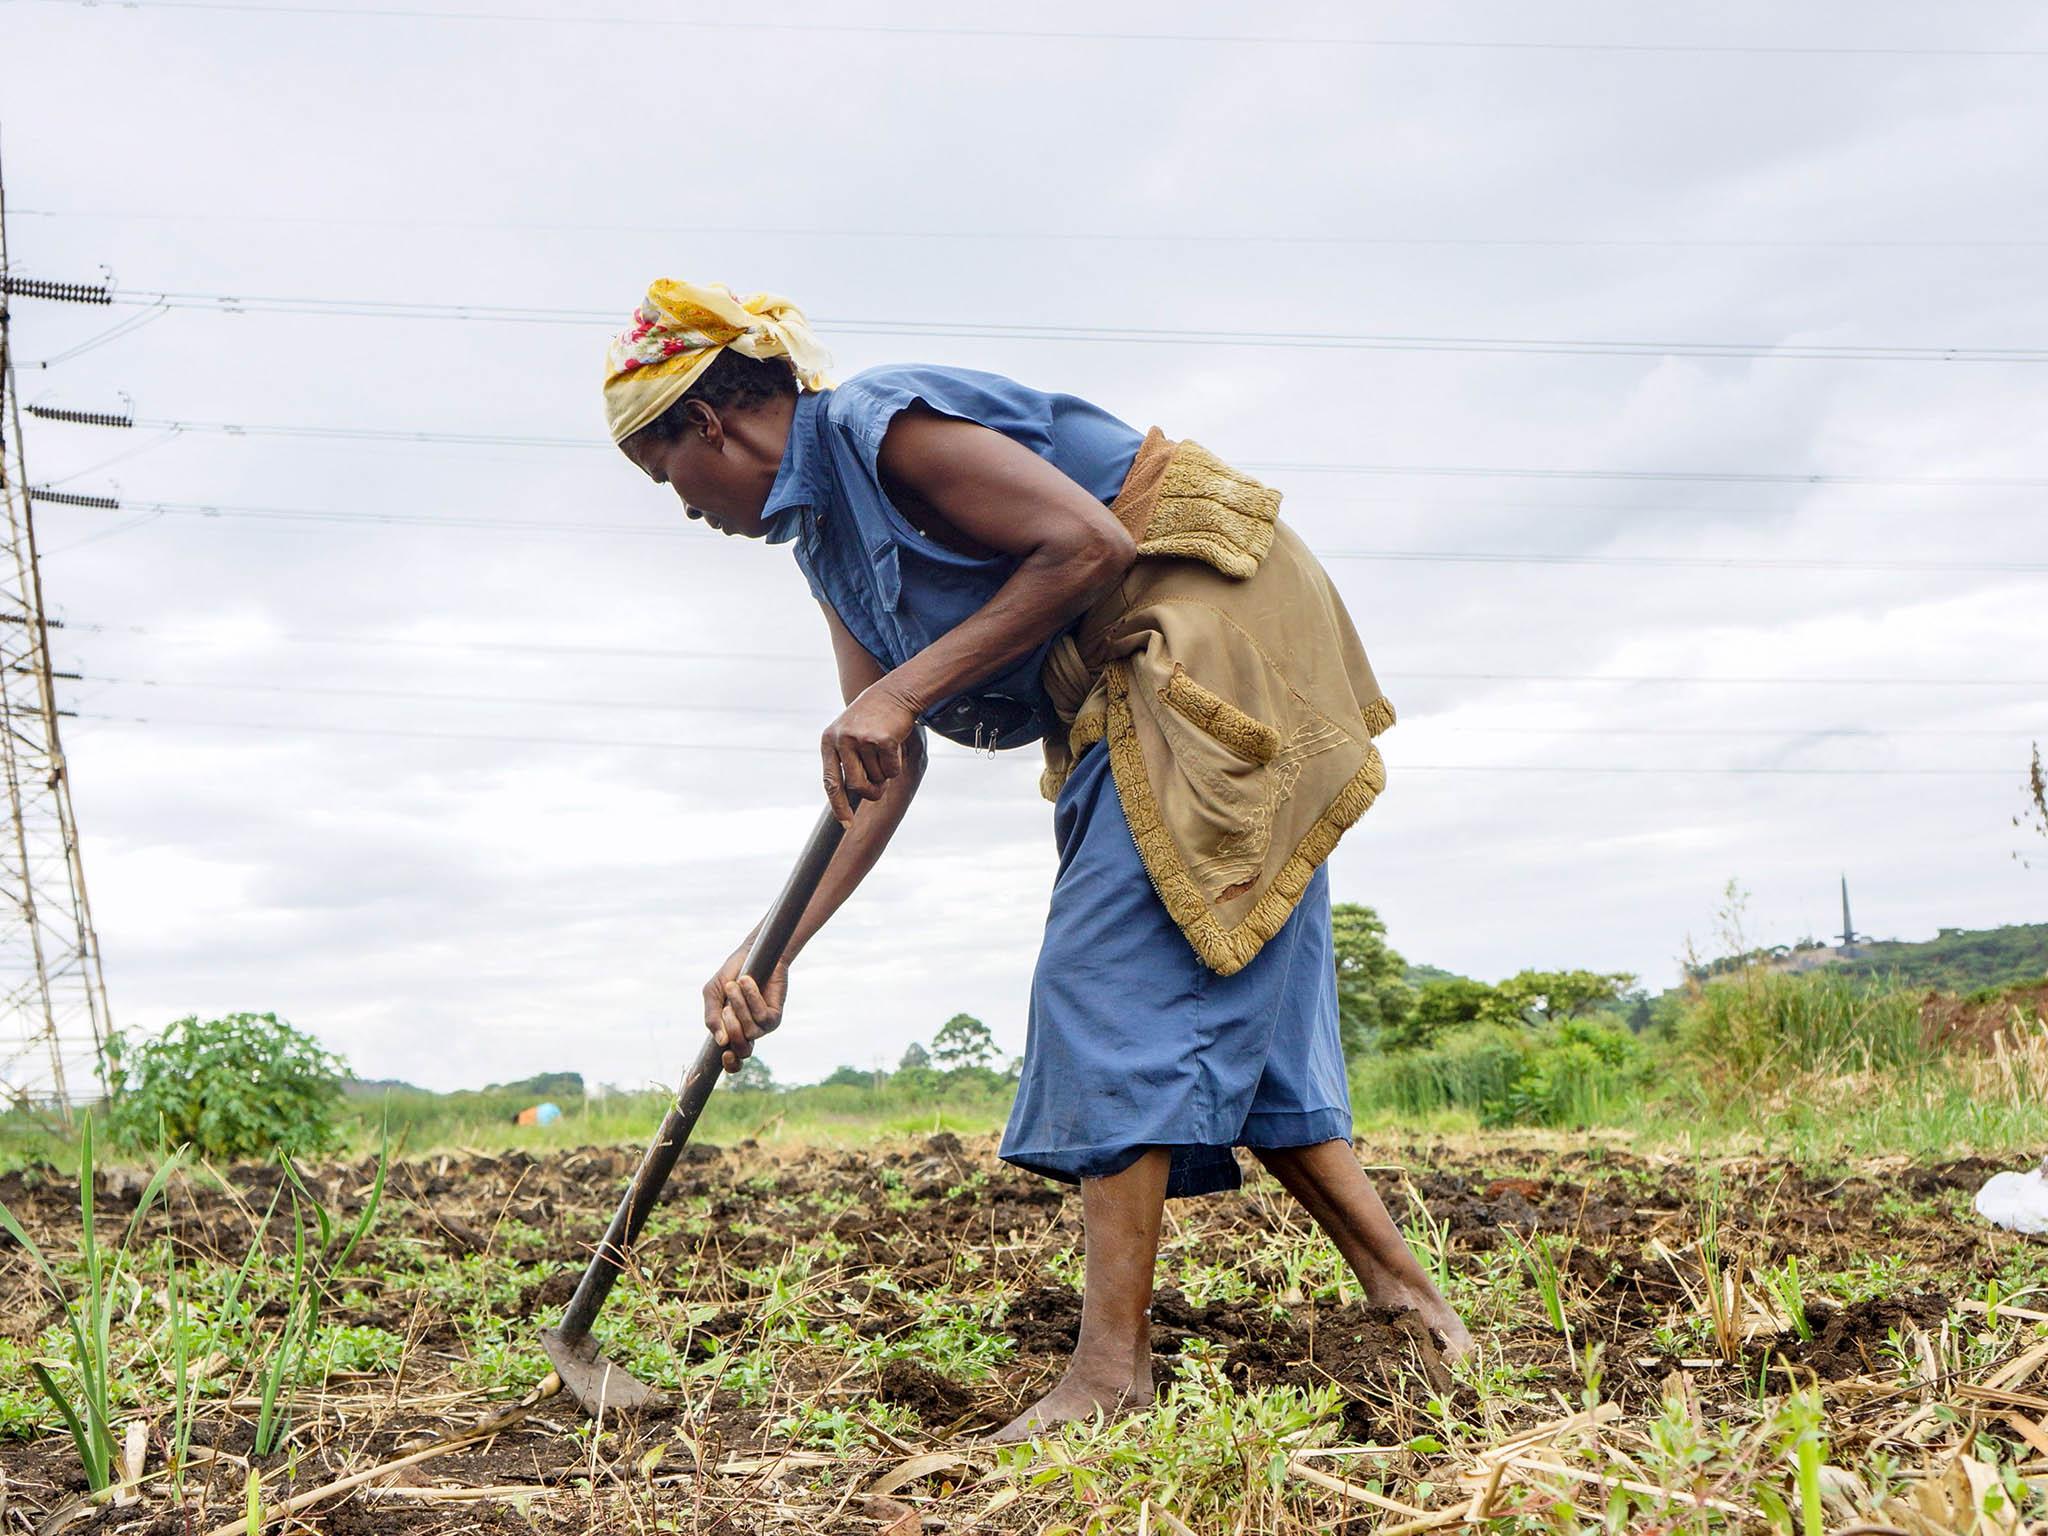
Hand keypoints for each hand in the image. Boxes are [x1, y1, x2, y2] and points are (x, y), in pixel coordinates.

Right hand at [702, 939, 789, 1072]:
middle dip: (731, 1029)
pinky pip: (762, 1016)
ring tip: (734, 985)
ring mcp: (763, 1026)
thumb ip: (711, 1017)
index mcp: (732, 1031)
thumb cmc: (731, 974)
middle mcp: (749, 1032)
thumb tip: (720, 1041)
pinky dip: (752, 997)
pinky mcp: (775, 1015)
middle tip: (726, 1007)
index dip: (730, 1064)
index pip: (734, 1061)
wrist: (752, 953)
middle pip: (742, 1050)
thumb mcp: (713, 994)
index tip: (725, 1054)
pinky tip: (747, 981)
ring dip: (739, 1007)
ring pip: (750, 1031)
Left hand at [821, 680, 919, 826]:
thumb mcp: (849, 734)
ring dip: (885, 773)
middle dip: (871, 792)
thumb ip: (846, 761)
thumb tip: (851, 796)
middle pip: (856, 786)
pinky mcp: (882, 740)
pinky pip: (891, 770)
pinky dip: (896, 765)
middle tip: (879, 788)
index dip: (839, 806)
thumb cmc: (872, 718)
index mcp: (829, 741)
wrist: (894, 692)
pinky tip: (894, 745)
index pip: (830, 782)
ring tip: (884, 751)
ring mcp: (861, 739)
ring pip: (876, 778)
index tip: (847, 824)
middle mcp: (842, 740)